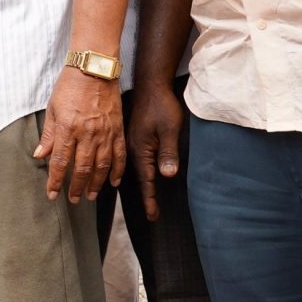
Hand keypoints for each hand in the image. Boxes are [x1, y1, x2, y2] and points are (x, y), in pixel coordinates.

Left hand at [34, 67, 124, 203]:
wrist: (94, 69)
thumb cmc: (70, 86)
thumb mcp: (52, 109)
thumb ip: (48, 135)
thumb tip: (40, 156)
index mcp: (67, 128)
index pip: (60, 162)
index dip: (56, 181)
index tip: (52, 194)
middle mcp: (87, 133)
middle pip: (82, 168)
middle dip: (76, 187)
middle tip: (73, 199)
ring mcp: (105, 132)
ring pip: (102, 166)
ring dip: (96, 184)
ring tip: (91, 195)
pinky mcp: (118, 129)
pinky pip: (119, 155)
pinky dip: (117, 171)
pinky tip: (113, 182)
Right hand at [126, 81, 186, 222]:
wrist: (151, 85)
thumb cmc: (162, 106)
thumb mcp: (170, 129)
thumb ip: (168, 152)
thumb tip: (167, 175)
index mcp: (140, 150)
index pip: (146, 181)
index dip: (150, 200)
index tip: (153, 217)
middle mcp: (132, 149)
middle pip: (137, 179)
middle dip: (145, 197)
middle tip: (151, 215)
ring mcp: (131, 143)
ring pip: (133, 170)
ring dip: (140, 186)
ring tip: (146, 200)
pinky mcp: (134, 137)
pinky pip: (133, 160)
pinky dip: (136, 172)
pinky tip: (138, 175)